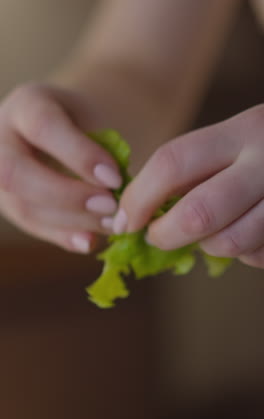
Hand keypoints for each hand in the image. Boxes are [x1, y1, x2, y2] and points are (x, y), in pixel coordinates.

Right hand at [0, 83, 121, 252]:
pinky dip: (63, 237)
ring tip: (110, 225)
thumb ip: (105, 151)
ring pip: (22, 206)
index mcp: (27, 104)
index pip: (43, 126)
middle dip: (67, 196)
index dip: (79, 155)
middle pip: (16, 172)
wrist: (73, 130)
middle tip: (110, 207)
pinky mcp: (9, 202)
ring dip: (71, 222)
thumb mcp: (99, 121)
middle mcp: (1, 137)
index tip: (115, 178)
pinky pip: (31, 225)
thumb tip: (116, 199)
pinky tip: (89, 242)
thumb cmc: (90, 124)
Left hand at [113, 104, 263, 268]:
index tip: (124, 221)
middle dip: (165, 234)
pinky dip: (243, 253)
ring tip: (207, 233)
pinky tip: (247, 232)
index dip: (139, 197)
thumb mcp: (235, 142)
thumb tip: (138, 212)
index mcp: (242, 131)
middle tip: (155, 237)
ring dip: (207, 246)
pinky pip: (257, 256)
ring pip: (229, 243)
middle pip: (198, 212)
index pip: (173, 162)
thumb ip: (194, 170)